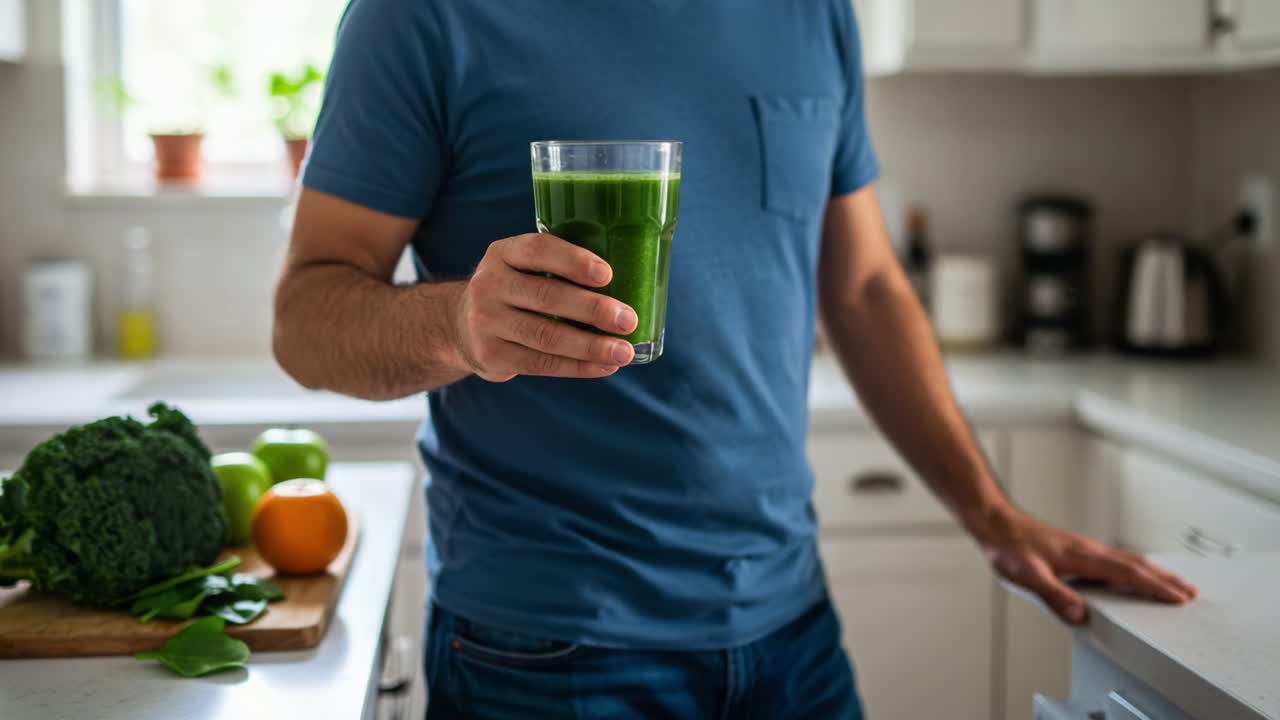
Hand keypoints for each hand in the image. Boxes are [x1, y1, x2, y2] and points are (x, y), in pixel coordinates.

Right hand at [449, 233, 638, 381]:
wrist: (460, 326)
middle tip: (628, 319)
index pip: (538, 250)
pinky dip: (577, 367)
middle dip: (593, 309)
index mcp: (503, 253)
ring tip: (623, 352)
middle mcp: (489, 284)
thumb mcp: (521, 268)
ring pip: (546, 336)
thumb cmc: (513, 292)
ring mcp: (486, 322)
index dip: (573, 261)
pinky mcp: (491, 355)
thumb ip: (557, 270)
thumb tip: (626, 287)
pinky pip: (541, 363)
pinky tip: (603, 366)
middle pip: (547, 296)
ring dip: (590, 346)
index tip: (607, 274)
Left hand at [972, 507, 1197, 624]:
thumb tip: (1079, 615)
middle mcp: (1088, 549)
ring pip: (1127, 559)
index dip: (1155, 586)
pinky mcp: (1077, 549)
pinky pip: (1115, 558)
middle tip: (1190, 591)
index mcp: (1083, 556)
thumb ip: (1054, 596)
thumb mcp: (1028, 576)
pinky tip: (1131, 573)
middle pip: (1136, 563)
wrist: (996, 523)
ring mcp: (1084, 548)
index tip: (1179, 597)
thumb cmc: (1009, 546)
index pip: (1128, 573)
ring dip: (1153, 571)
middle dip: (1165, 578)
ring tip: (1172, 583)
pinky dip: (1133, 567)